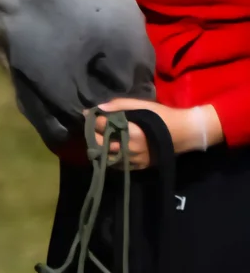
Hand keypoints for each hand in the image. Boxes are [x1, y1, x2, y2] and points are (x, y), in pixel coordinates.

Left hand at [90, 98, 220, 168]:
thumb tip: (98, 108)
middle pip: (99, 142)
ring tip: (99, 137)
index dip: (92, 119)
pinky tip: (110, 149)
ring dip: (99, 146)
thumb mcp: (141, 105)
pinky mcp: (138, 167)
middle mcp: (128, 148)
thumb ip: (118, 106)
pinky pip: (117, 164)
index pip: (101, 126)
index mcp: (129, 132)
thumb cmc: (162, 116)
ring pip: (106, 156)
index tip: (88, 114)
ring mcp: (133, 160)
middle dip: (92, 133)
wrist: (184, 133)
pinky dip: (110, 156)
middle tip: (92, 126)